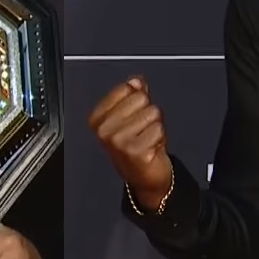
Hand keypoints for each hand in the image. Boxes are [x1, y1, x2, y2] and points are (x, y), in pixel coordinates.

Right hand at [88, 76, 173, 209]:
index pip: (126, 88)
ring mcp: (119, 142)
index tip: (132, 116)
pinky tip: (151, 148)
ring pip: (152, 113)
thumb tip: (135, 81)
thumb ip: (132, 94)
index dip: (137, 99)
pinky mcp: (136, 152)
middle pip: (141, 99)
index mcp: (97, 118)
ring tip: (147, 139)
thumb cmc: (135, 146)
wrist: (144, 177)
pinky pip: (159, 129)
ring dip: (155, 126)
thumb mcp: (129, 116)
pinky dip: (160, 138)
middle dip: (148, 113)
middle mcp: (105, 130)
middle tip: (142, 130)